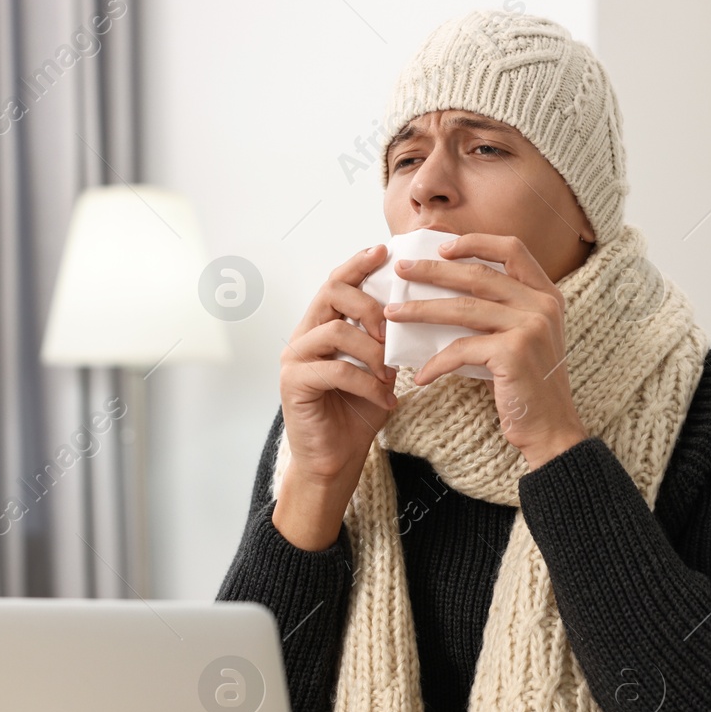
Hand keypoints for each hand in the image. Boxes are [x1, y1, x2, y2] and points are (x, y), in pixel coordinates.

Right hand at [274, 244, 398, 548]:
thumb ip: (386, 341)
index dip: (359, 263)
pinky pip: (336, 369)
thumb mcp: (380, 370)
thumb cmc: (356, 414)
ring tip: (390, 376)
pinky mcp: (294, 383)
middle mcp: (303, 336)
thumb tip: (415, 312)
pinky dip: (367, 383)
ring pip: (336, 330)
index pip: (337, 281)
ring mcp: (294, 359)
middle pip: (332, 292)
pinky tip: (386, 401)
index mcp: (322, 326)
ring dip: (373, 351)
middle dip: (371, 306)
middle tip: (392, 330)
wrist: (335, 461)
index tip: (385, 251)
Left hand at [385, 233, 587, 468]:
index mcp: (546, 294)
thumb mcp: (522, 339)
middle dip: (434, 270)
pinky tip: (421, 375)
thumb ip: (499, 312)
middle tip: (403, 270)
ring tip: (393, 314)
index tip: (441, 246)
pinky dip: (437, 363)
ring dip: (422, 310)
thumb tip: (445, 294)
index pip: (511, 248)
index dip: (475, 242)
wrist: (551, 430)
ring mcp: (530, 327)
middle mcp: (542, 305)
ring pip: (463, 308)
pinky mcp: (513, 353)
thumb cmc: (528, 386)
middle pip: (478, 274)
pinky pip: (461, 350)